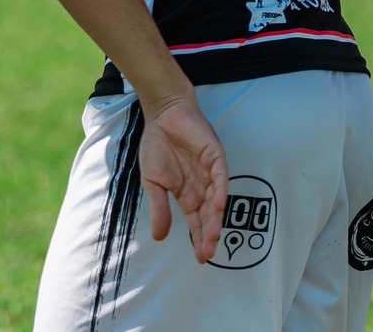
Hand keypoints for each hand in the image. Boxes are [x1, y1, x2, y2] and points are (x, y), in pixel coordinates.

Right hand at [137, 95, 229, 263]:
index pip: (196, 221)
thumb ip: (159, 207)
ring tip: (212, 236)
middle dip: (208, 234)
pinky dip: (219, 189)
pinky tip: (217, 204)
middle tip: (208, 253)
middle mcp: (201, 185)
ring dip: (215, 217)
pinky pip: (220, 174)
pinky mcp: (214, 154)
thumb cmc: (157, 146)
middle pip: (208, 214)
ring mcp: (209, 170)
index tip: (201, 258)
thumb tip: (159, 237)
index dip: (198, 238)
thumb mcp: (152, 182)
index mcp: (187, 194)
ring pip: (216, 198)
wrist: (162, 114)